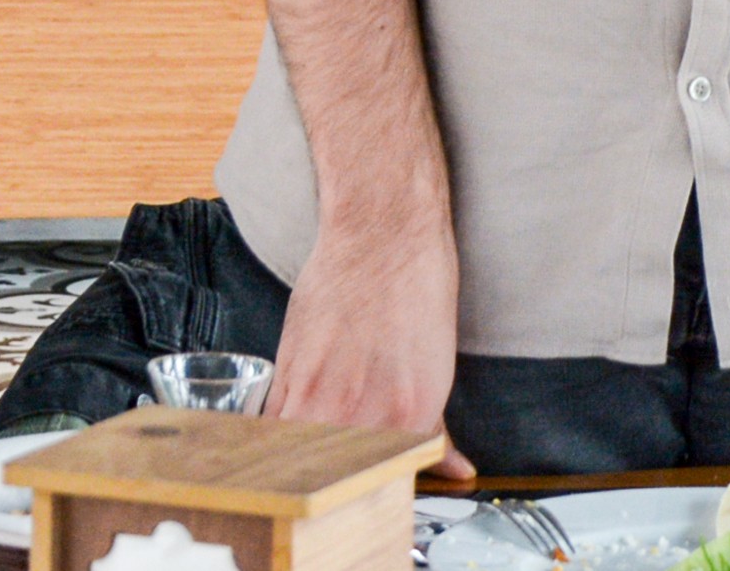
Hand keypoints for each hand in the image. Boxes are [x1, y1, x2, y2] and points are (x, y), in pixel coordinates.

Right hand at [269, 202, 469, 476]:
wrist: (384, 233)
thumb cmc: (414, 288)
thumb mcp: (437, 368)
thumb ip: (437, 429)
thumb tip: (454, 469)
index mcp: (409, 418)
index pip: (389, 484)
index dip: (379, 496)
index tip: (374, 496)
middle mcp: (364, 415)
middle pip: (340, 482)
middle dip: (338, 492)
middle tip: (336, 491)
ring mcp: (320, 397)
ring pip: (301, 462)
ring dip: (302, 472)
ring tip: (304, 474)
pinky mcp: (287, 374)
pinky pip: (274, 430)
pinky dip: (275, 443)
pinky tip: (278, 447)